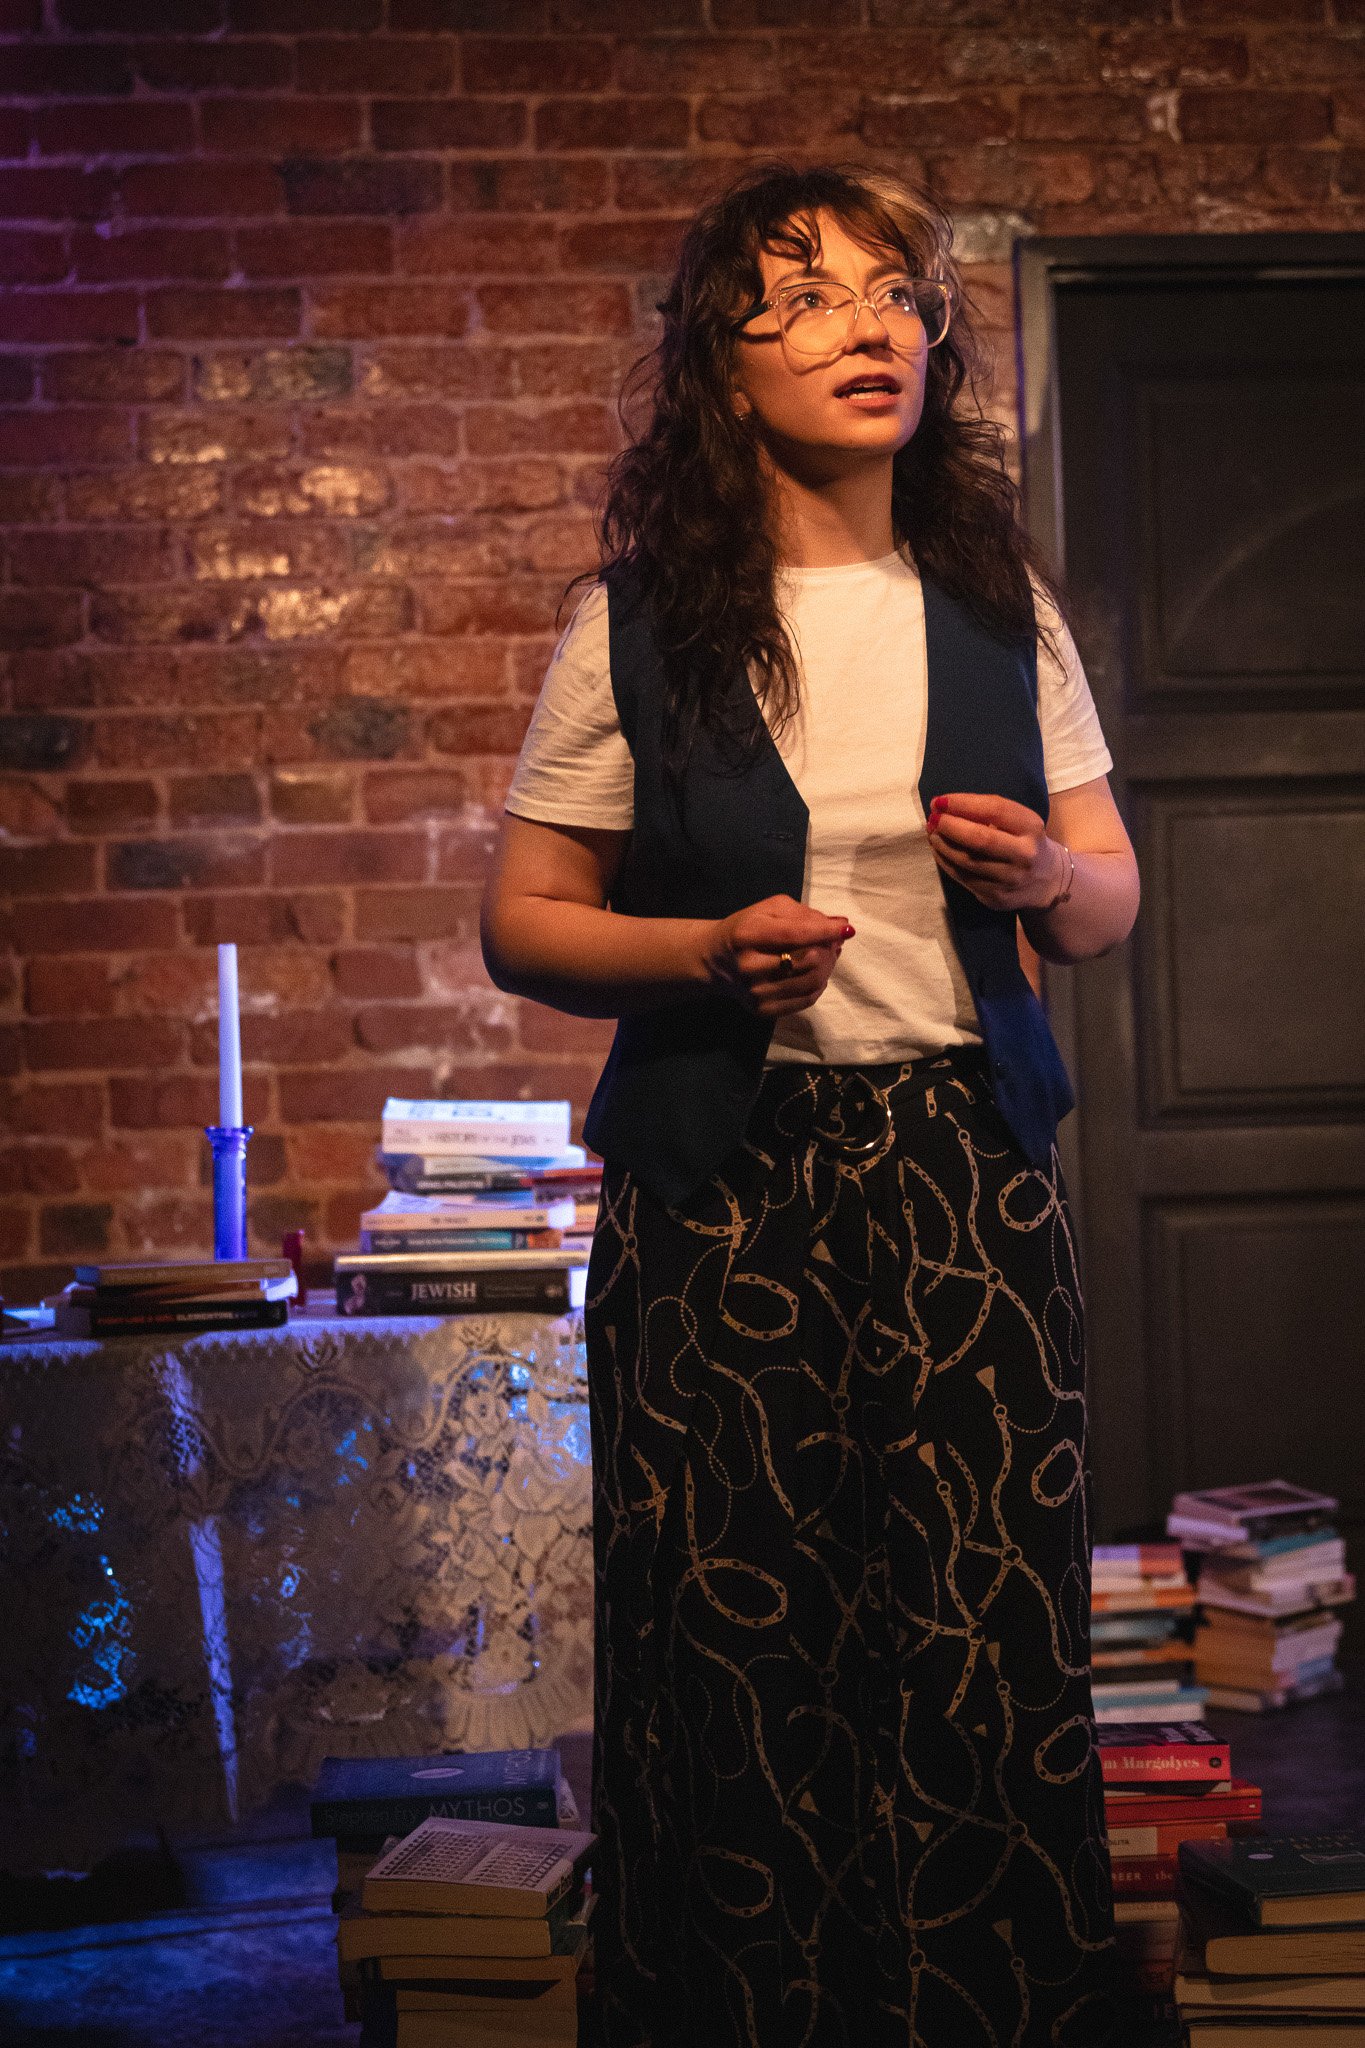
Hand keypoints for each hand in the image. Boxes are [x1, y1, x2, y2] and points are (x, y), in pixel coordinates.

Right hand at [701, 894, 854, 1016]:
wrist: (715, 960)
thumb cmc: (746, 929)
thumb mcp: (768, 910)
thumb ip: (804, 914)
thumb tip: (841, 924)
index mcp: (747, 934)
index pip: (794, 934)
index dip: (824, 932)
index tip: (847, 929)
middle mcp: (748, 966)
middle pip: (806, 960)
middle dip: (828, 949)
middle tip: (833, 942)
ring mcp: (754, 991)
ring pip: (810, 983)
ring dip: (827, 968)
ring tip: (827, 957)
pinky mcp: (761, 1010)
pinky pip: (805, 1001)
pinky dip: (818, 986)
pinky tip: (816, 974)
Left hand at [926, 793, 1066, 912]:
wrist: (1047, 882)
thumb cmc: (1025, 842)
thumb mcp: (1019, 822)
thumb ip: (989, 813)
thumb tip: (944, 807)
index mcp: (1032, 828)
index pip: (995, 810)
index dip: (963, 803)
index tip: (939, 801)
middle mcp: (1024, 855)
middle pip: (980, 838)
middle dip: (949, 826)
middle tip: (932, 819)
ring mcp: (1010, 880)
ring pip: (967, 861)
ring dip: (942, 844)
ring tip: (932, 833)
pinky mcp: (995, 897)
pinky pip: (963, 877)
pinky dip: (945, 861)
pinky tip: (938, 850)